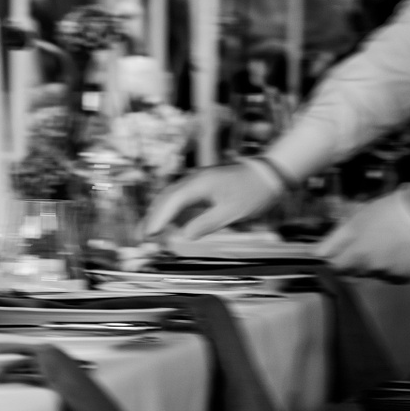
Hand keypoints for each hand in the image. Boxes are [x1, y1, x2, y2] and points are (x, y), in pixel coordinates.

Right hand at [143, 162, 283, 240]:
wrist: (268, 173)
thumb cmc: (254, 192)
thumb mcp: (233, 212)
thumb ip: (207, 223)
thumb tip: (184, 235)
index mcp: (200, 184)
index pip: (172, 202)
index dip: (159, 219)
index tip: (149, 234)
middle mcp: (193, 180)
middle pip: (165, 198)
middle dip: (152, 218)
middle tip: (140, 238)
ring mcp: (195, 181)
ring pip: (169, 197)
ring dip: (158, 214)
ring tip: (147, 232)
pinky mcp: (200, 185)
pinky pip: (179, 197)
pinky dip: (169, 210)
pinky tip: (166, 222)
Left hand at [317, 191, 409, 279]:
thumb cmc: (386, 212)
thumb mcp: (354, 220)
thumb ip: (334, 241)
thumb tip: (317, 255)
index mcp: (357, 255)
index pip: (335, 268)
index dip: (336, 260)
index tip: (341, 252)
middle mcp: (372, 269)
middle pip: (355, 273)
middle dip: (356, 262)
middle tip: (369, 244)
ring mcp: (391, 274)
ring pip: (375, 274)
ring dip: (376, 265)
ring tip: (388, 246)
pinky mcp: (408, 277)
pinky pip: (394, 276)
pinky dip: (395, 268)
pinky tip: (401, 253)